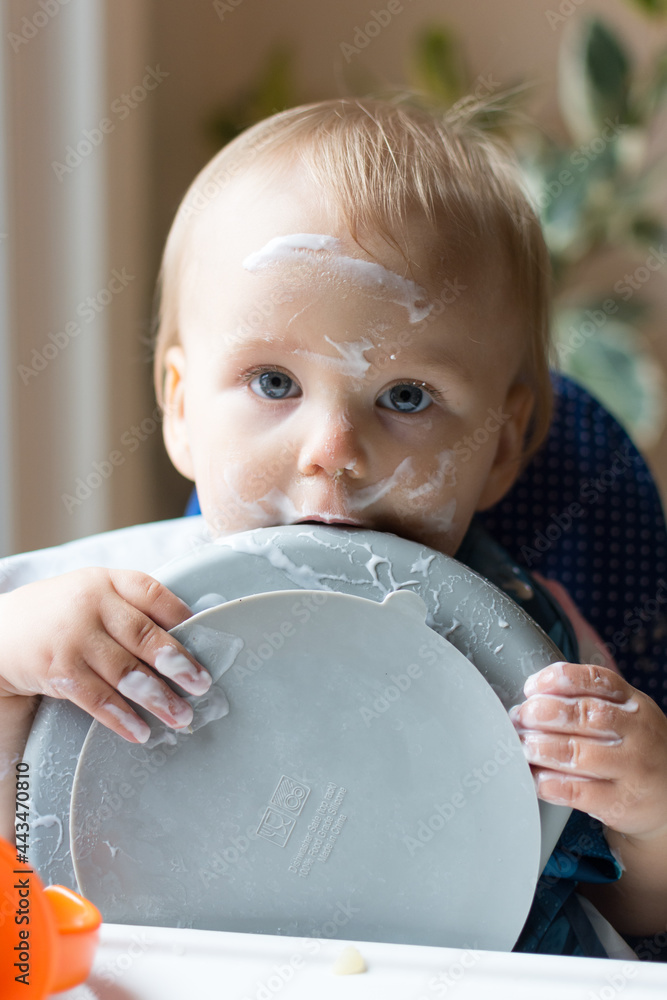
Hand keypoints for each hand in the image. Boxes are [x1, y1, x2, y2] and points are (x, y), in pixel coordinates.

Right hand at [0, 568, 210, 743]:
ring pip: (125, 672)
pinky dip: (122, 718)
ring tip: (181, 716)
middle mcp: (92, 606)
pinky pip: (96, 699)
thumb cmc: (61, 613)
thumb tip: (186, 636)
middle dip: (178, 663)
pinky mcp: (59, 670)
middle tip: (202, 685)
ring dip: (157, 698)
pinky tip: (141, 731)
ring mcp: (74, 639)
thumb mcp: (93, 593)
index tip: (208, 638)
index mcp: (107, 582)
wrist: (0, 632)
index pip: (152, 593)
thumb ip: (131, 607)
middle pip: (144, 636)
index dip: (183, 616)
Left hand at [509, 661, 666, 839]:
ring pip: (577, 753)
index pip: (597, 680)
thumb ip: (588, 700)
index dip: (558, 680)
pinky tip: (534, 777)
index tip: (532, 687)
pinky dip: (548, 783)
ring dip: (541, 747)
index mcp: (634, 703)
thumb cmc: (636, 749)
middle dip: (543, 713)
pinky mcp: (620, 803)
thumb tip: (533, 696)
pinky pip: (577, 792)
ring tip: (522, 746)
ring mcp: (631, 769)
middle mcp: (637, 733)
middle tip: (520, 717)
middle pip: (584, 715)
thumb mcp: (626, 715)